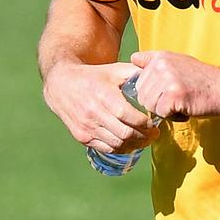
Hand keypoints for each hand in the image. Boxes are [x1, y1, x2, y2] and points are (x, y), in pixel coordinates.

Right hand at [43, 61, 160, 153]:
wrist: (62, 84)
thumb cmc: (93, 76)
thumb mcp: (114, 70)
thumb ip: (135, 73)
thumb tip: (158, 76)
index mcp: (103, 95)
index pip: (128, 116)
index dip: (144, 124)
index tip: (155, 124)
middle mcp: (93, 113)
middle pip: (124, 134)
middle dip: (144, 137)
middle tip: (154, 134)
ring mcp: (86, 127)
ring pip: (116, 144)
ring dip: (134, 145)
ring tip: (145, 140)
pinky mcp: (81, 136)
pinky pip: (106, 148)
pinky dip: (121, 149)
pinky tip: (130, 144)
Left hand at [130, 51, 219, 119]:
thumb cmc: (203, 80)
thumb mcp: (178, 62)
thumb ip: (154, 62)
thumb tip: (133, 58)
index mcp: (160, 56)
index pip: (137, 79)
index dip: (150, 89)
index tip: (166, 89)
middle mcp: (161, 65)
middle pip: (142, 94)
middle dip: (157, 102)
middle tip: (179, 97)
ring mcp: (167, 79)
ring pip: (149, 105)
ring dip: (165, 110)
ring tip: (183, 102)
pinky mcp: (173, 95)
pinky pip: (161, 114)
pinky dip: (174, 117)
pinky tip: (187, 108)